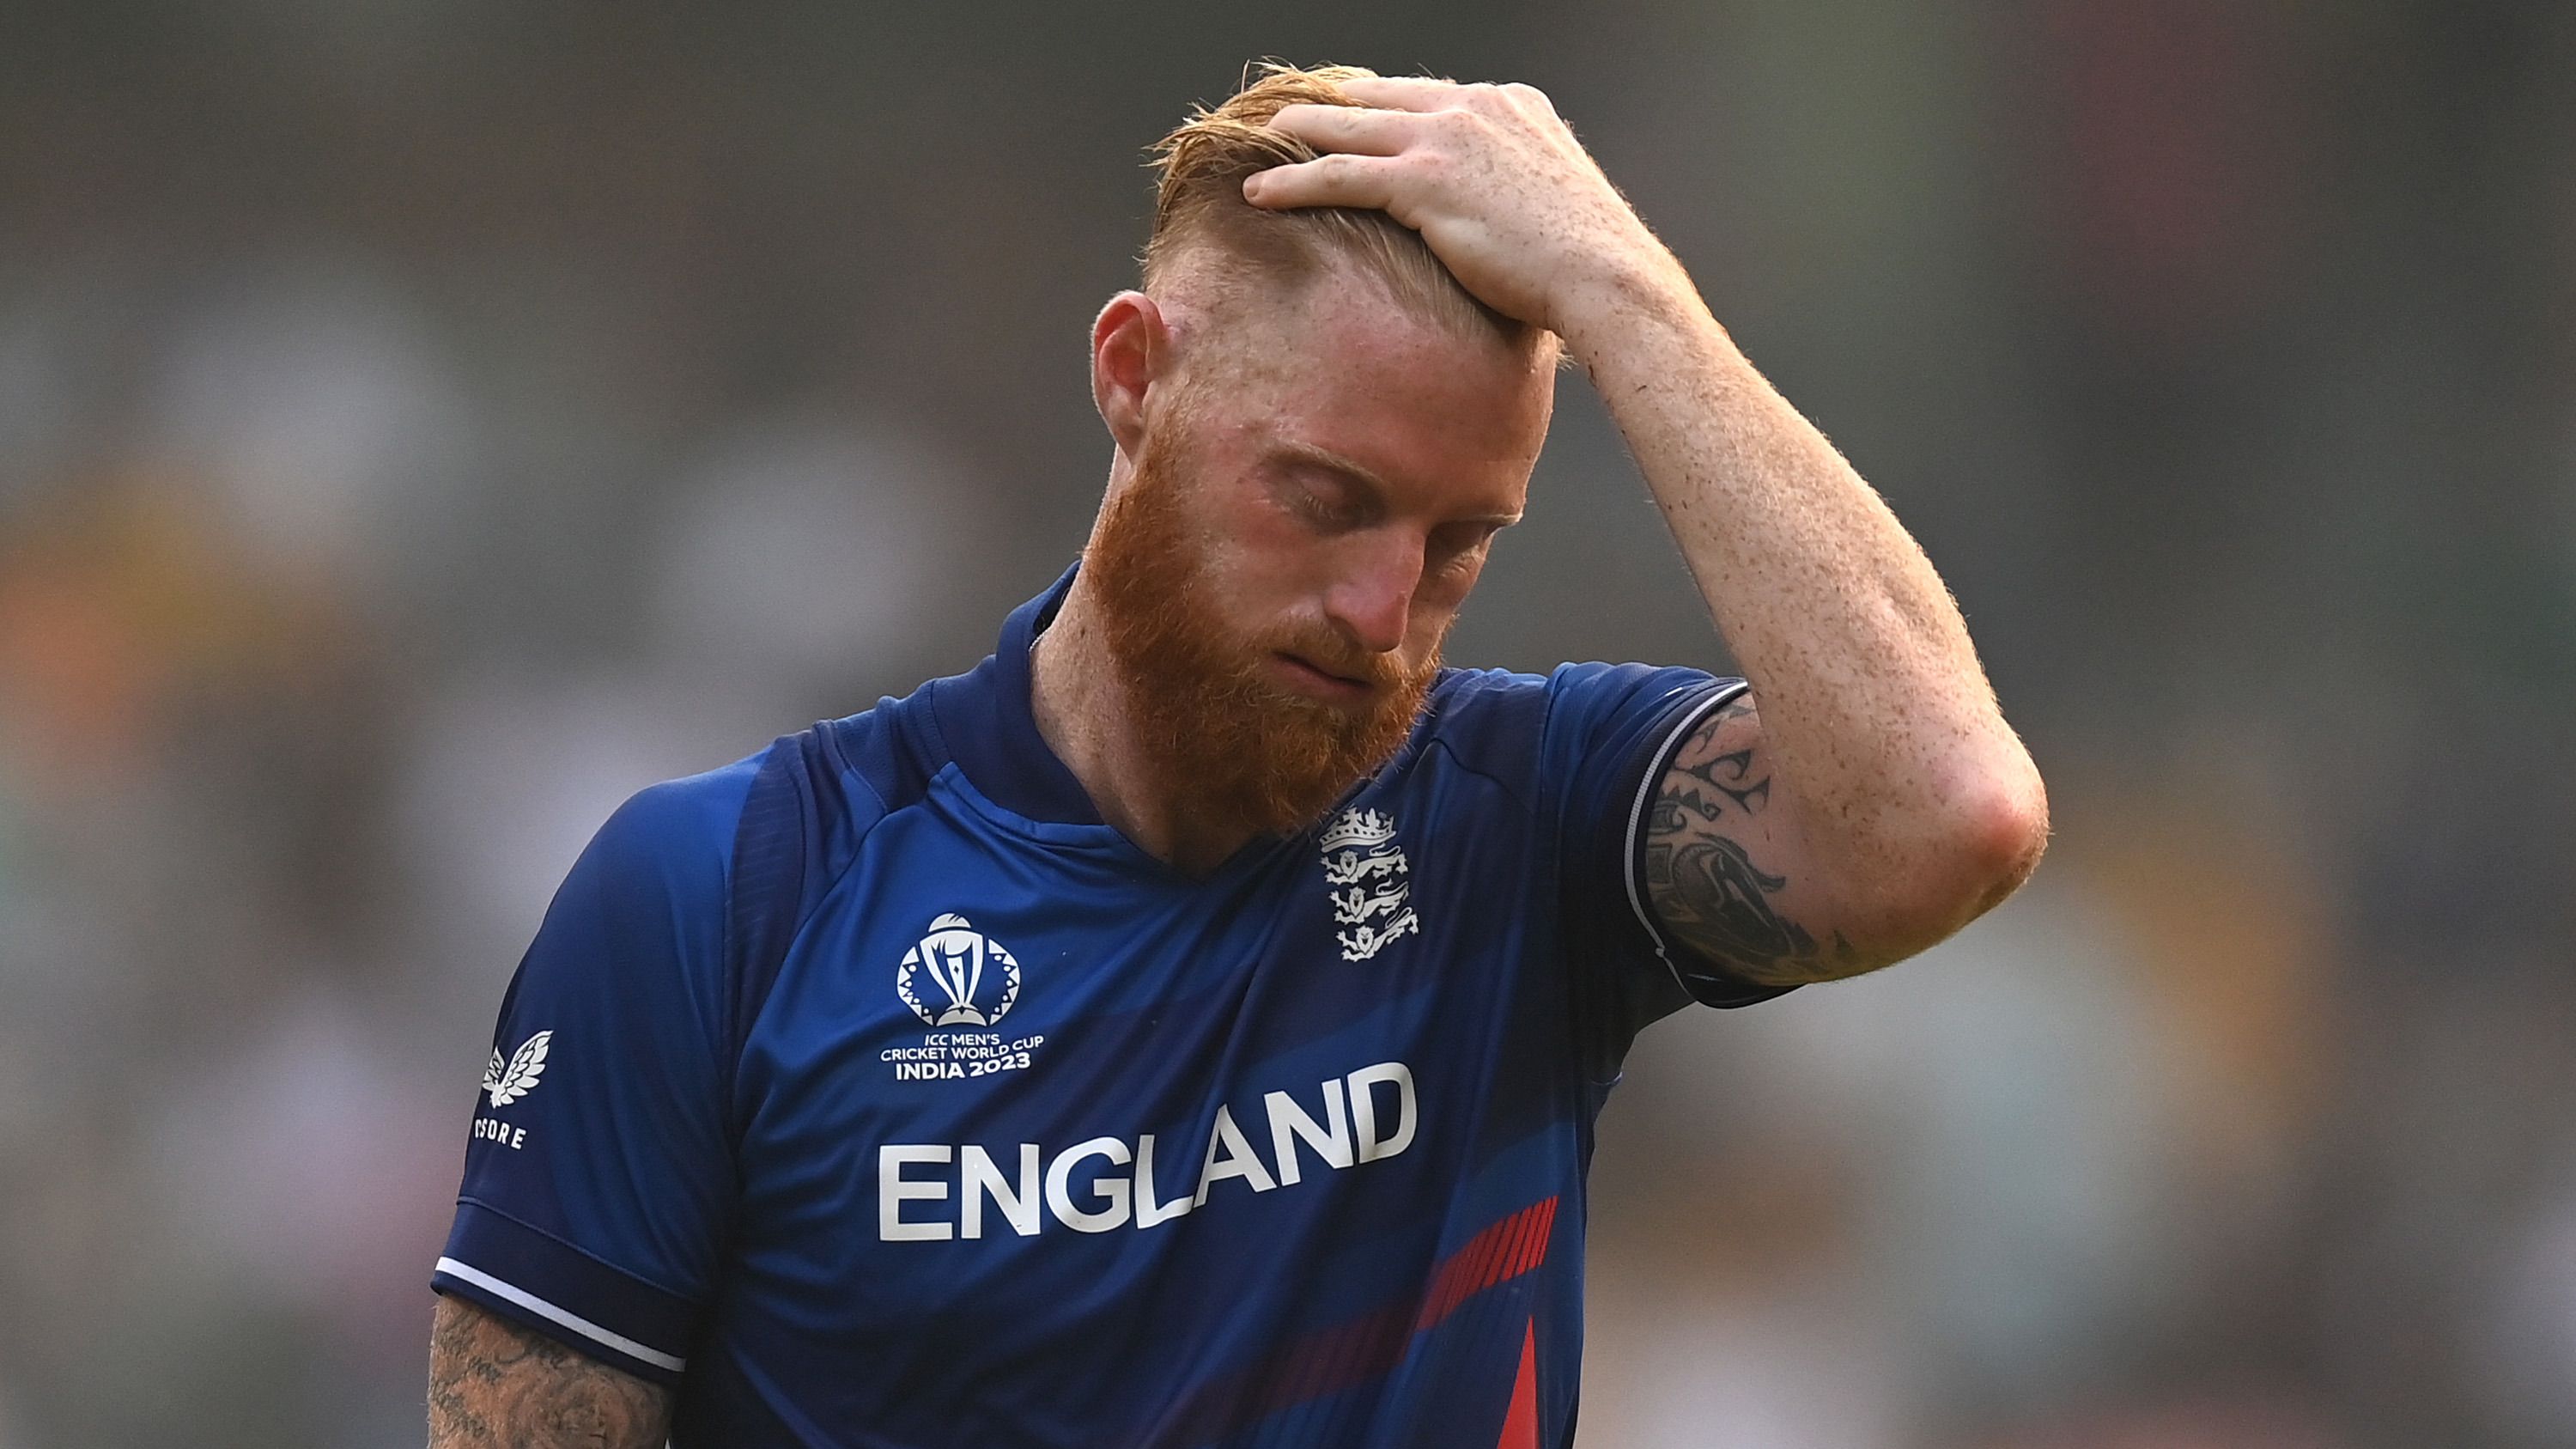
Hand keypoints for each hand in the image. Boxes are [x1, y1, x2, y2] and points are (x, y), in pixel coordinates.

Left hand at [1245, 76, 1696, 344]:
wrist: (1604, 273)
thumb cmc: (1588, 258)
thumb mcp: (1555, 199)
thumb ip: (1516, 186)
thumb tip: (1496, 219)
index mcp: (1513, 103)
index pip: (1432, 93)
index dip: (1386, 106)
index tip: (1357, 116)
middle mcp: (1475, 106)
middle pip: (1382, 97)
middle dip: (1334, 106)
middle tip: (1296, 115)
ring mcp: (1446, 138)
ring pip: (1349, 126)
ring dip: (1300, 131)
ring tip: (1266, 139)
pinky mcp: (1422, 181)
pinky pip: (1337, 174)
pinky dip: (1292, 180)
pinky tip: (1260, 191)